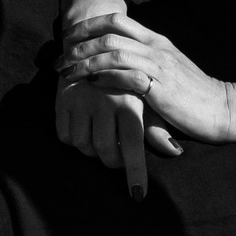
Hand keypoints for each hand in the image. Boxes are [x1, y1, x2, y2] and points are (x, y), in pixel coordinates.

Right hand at [54, 74, 162, 197]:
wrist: (95, 40)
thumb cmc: (127, 75)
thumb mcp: (145, 96)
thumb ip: (156, 126)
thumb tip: (174, 150)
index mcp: (129, 100)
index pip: (133, 146)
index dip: (135, 173)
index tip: (138, 195)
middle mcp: (104, 100)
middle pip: (105, 151)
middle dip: (113, 161)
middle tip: (118, 157)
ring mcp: (80, 100)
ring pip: (83, 145)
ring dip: (93, 151)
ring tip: (102, 139)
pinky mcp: (62, 99)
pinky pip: (65, 135)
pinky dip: (74, 140)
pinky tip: (84, 130)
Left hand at [58, 9, 235, 150]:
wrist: (223, 108)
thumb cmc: (192, 93)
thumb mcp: (167, 68)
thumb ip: (143, 60)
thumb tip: (112, 60)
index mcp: (156, 40)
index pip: (116, 20)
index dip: (88, 25)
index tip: (68, 38)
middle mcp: (155, 48)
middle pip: (109, 33)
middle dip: (79, 44)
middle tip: (61, 57)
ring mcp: (159, 67)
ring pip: (114, 53)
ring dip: (86, 62)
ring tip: (68, 73)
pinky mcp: (161, 89)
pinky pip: (127, 77)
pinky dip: (106, 78)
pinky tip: (93, 85)